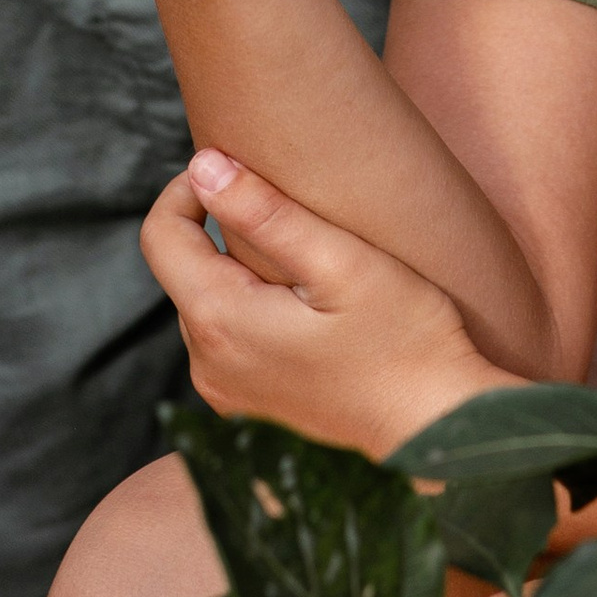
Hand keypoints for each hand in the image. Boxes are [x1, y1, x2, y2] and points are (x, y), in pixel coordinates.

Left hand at [143, 150, 498, 454]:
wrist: (437, 431)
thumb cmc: (404, 341)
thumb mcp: (340, 261)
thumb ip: (265, 212)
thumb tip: (203, 165)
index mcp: (220, 322)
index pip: (160, 237)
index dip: (185, 190)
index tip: (232, 167)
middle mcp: (208, 366)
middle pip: (183, 272)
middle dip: (217, 230)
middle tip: (285, 212)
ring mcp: (227, 396)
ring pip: (205, 305)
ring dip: (236, 272)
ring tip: (302, 263)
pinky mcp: (249, 411)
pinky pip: (227, 342)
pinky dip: (250, 311)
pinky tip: (304, 311)